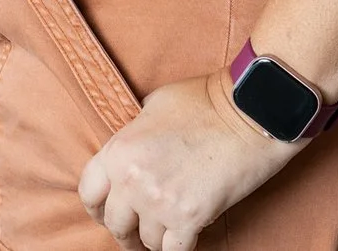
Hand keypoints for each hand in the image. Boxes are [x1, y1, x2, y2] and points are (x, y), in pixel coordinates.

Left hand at [77, 74, 297, 249]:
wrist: (249, 113)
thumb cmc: (205, 101)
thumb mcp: (153, 106)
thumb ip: (134, 134)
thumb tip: (132, 151)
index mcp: (119, 149)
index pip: (89, 193)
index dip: (96, 208)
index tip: (105, 214)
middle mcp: (132, 180)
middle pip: (115, 224)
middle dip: (125, 231)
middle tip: (136, 233)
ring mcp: (159, 201)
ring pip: (146, 241)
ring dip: (156, 238)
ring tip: (167, 230)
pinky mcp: (189, 218)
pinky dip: (178, 247)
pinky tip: (184, 237)